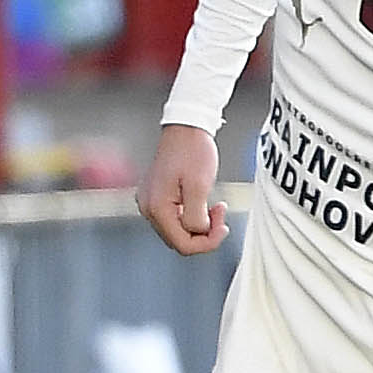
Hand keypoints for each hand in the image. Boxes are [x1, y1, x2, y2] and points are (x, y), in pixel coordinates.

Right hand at [138, 123, 227, 254]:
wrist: (186, 127)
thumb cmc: (193, 151)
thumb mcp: (200, 186)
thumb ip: (196, 216)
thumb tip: (197, 232)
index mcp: (157, 208)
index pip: (183, 245)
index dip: (207, 243)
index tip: (223, 226)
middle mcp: (149, 209)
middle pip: (179, 240)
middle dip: (204, 234)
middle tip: (220, 214)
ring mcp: (150, 203)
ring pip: (177, 231)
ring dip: (199, 225)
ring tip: (214, 207)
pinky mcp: (156, 197)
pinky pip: (174, 219)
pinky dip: (191, 216)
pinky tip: (202, 204)